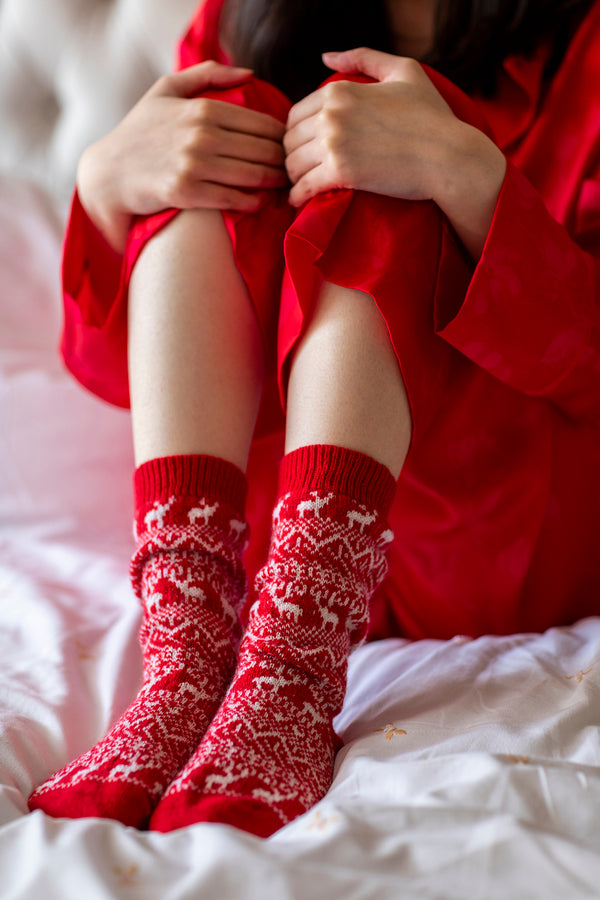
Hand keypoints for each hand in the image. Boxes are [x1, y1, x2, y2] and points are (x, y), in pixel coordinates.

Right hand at [78, 61, 287, 251]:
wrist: (109, 173)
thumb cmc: (140, 131)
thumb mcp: (166, 90)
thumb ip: (206, 75)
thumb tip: (248, 72)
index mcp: (203, 108)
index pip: (262, 123)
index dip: (283, 138)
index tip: (290, 147)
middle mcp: (201, 135)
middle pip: (263, 150)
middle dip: (284, 161)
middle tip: (294, 170)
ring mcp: (194, 165)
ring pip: (253, 175)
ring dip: (275, 183)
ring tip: (284, 186)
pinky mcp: (187, 193)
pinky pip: (234, 199)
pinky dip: (253, 202)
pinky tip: (261, 201)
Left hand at [284, 47, 505, 257]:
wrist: (448, 156)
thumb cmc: (431, 116)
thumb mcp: (403, 72)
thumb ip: (363, 58)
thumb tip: (326, 57)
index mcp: (339, 91)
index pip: (295, 114)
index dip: (298, 134)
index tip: (307, 149)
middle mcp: (332, 114)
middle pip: (290, 140)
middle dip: (294, 156)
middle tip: (304, 171)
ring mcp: (334, 143)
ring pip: (292, 164)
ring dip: (294, 177)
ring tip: (304, 186)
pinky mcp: (341, 172)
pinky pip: (303, 187)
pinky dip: (297, 196)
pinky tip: (299, 201)